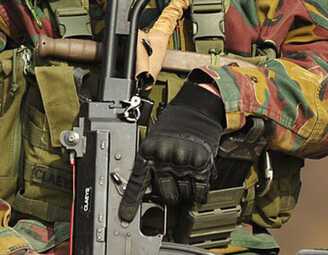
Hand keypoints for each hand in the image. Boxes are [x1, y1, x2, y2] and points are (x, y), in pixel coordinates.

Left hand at [119, 81, 224, 220]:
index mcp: (149, 152)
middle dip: (169, 193)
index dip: (130, 202)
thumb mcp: (155, 143)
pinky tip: (197, 185)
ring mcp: (184, 161)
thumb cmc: (174, 126)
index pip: (137, 183)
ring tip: (186, 174)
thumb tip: (149, 193)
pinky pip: (199, 191)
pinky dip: (199, 194)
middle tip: (173, 182)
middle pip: (165, 195)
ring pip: (183, 194)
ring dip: (185, 190)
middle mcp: (165, 157)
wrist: (196, 110)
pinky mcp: (201, 163)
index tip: (126, 217)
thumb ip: (151, 165)